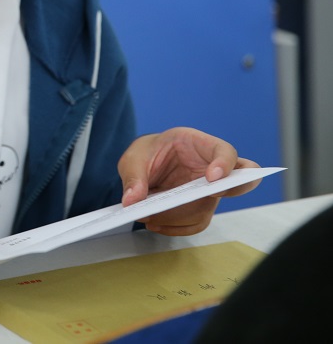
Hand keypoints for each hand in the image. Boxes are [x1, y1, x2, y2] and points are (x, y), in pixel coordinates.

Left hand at [118, 127, 259, 235]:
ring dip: (181, 216)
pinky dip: (177, 227)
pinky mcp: (198, 207)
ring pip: (209, 208)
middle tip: (210, 195)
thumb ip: (133, 176)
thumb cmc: (146, 153)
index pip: (225, 152)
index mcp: (198, 145)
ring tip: (150, 215)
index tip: (212, 177)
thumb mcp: (134, 157)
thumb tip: (132, 201)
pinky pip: (197, 223)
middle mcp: (211, 169)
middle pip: (241, 180)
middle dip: (235, 189)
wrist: (144, 164)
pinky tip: (154, 223)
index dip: (224, 164)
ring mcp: (208, 190)